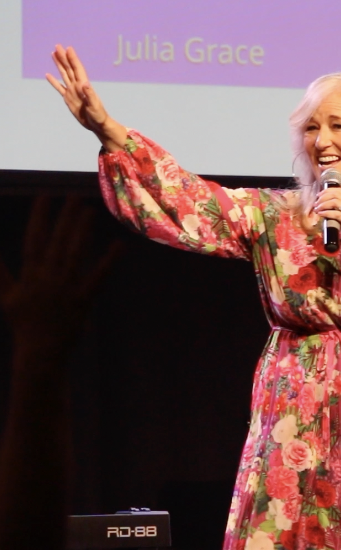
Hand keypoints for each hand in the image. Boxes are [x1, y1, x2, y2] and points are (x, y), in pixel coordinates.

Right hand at [0, 197, 121, 355]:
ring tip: (90, 210)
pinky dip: (109, 260)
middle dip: (65, 218)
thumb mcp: (7, 297)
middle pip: (57, 241)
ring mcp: (66, 288)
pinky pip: (99, 276)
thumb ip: (0, 274)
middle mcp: (47, 277)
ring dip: (82, 231)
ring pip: (75, 253)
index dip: (40, 216)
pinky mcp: (83, 300)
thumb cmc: (24, 324)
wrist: (39, 352)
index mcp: (30, 275)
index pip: (34, 238)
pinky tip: (119, 244)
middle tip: (74, 196)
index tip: (45, 196)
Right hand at [45, 45, 126, 151]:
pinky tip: (48, 75)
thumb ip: (89, 94)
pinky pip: (59, 87)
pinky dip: (53, 81)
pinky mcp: (68, 98)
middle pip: (69, 68)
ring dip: (59, 64)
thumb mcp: (95, 105)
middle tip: (57, 45)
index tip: (68, 48)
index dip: (73, 59)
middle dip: (63, 57)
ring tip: (53, 54)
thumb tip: (84, 83)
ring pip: (64, 74)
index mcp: (84, 86)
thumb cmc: (99, 116)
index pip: (77, 69)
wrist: (97, 125)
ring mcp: (72, 91)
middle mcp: (77, 86)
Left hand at [313, 188, 340, 277]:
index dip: (327, 191)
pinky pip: (335, 214)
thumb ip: (339, 211)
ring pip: (334, 202)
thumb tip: (326, 209)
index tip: (319, 196)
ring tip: (317, 209)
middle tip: (316, 203)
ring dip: (323, 204)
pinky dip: (326, 213)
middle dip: (323, 197)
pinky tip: (321, 215)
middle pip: (335, 194)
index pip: (339, 190)